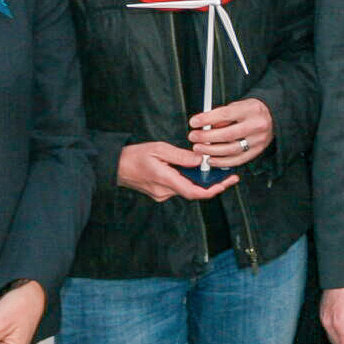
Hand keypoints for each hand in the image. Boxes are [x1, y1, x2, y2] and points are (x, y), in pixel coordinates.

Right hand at [117, 141, 236, 202]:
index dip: (213, 190)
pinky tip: (193, 170)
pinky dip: (189, 180)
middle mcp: (164, 192)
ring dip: (200, 180)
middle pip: (194, 191)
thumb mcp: (159, 149)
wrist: (115, 166)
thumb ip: (181, 156)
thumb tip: (200, 160)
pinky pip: (179, 187)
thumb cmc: (134, 156)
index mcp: (165, 180)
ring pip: (187, 188)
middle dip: (212, 184)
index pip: (194, 192)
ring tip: (213, 169)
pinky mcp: (160, 193)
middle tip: (228, 175)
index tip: (226, 183)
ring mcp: (162, 194)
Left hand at [190, 97, 274, 170]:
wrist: (272, 117)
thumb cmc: (251, 111)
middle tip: (193, 137)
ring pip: (231, 150)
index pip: (225, 114)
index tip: (194, 122)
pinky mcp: (256, 152)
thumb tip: (205, 126)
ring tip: (199, 148)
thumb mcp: (238, 106)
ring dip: (211, 151)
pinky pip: (237, 160)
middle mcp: (256, 125)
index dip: (207, 119)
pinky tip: (211, 159)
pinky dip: (222, 162)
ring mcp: (257, 141)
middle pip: (227, 134)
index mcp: (250, 110)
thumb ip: (222, 115)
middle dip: (206, 137)